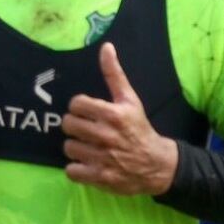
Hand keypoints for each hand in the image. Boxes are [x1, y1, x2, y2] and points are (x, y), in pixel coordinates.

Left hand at [62, 42, 178, 194]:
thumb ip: (114, 74)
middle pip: (69, 125)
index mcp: (113, 114)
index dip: (79, 107)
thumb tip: (106, 47)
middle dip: (76, 126)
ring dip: (76, 147)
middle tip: (86, 129)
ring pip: (68, 147)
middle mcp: (106, 135)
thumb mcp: (130, 99)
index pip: (76, 104)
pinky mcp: (98, 177)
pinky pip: (71, 170)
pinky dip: (76, 168)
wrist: (155, 163)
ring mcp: (101, 158)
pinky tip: (87, 162)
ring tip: (88, 146)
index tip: (87, 111)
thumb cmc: (139, 128)